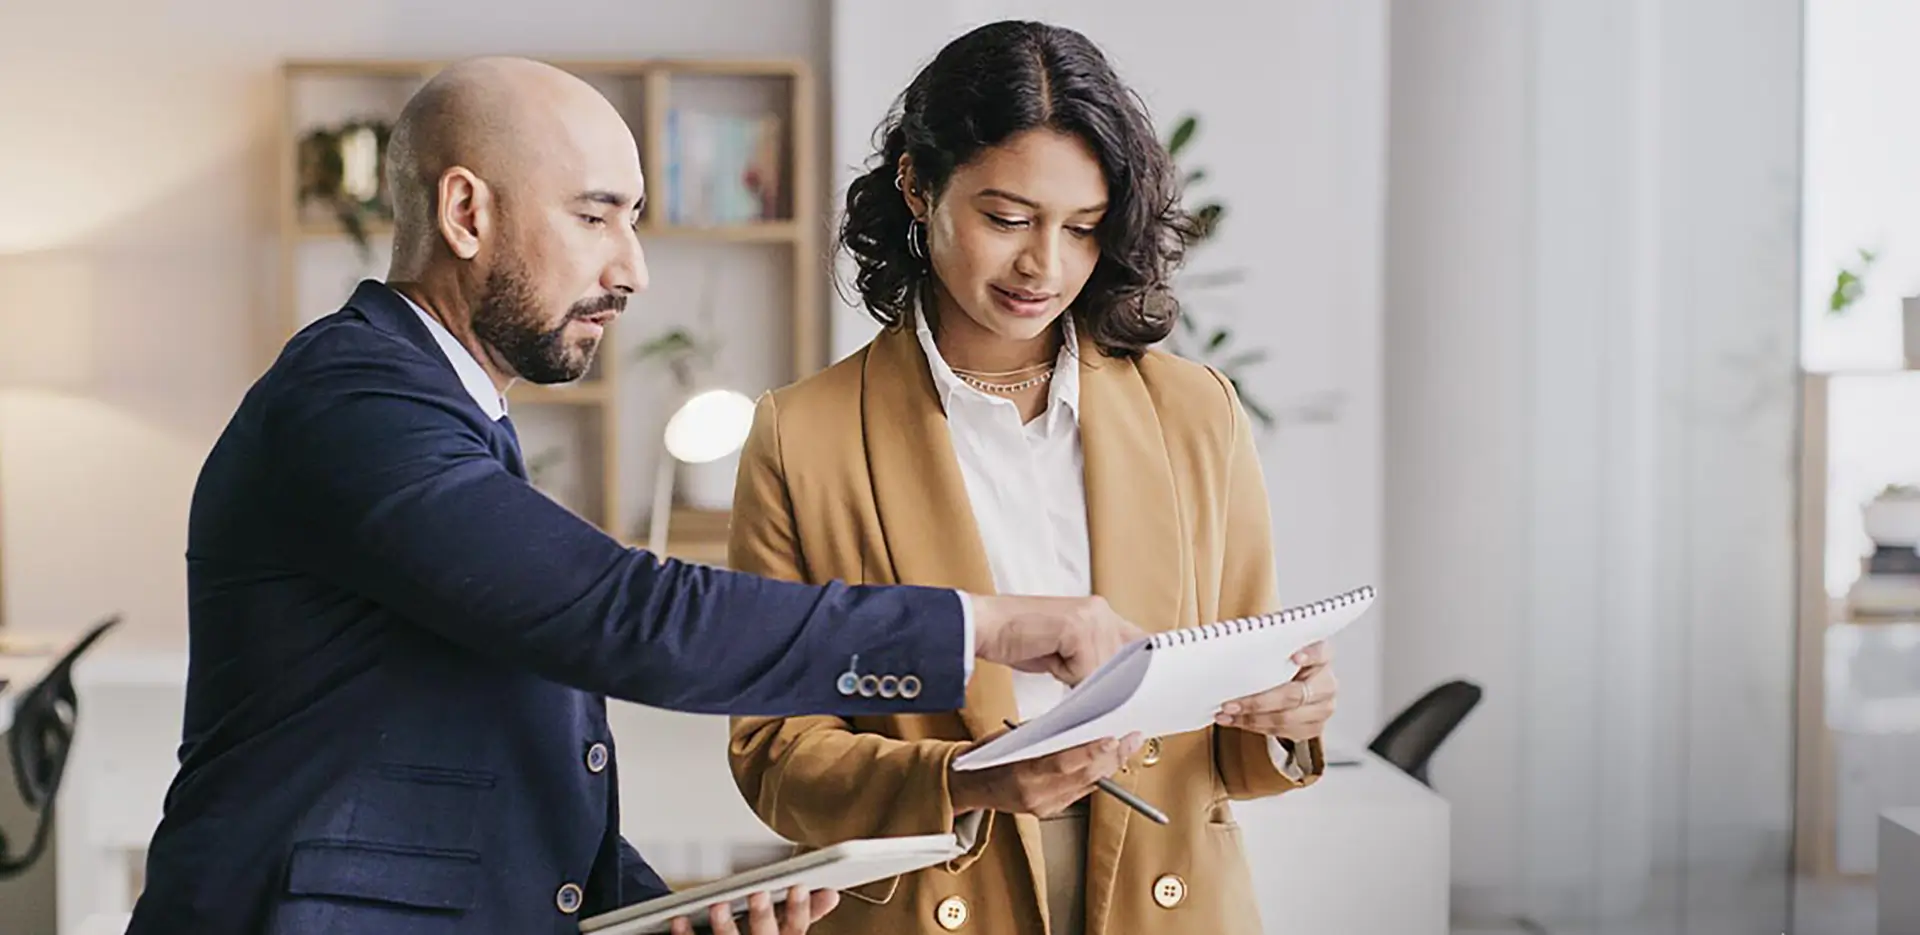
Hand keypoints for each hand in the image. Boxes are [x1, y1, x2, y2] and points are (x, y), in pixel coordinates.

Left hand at [668, 887, 840, 934]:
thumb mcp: (784, 932)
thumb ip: (805, 914)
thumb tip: (831, 894)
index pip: (796, 932)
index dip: (799, 911)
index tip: (798, 887)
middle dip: (762, 918)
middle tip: (759, 893)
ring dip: (725, 927)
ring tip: (718, 905)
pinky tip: (679, 920)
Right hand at [948, 732, 1143, 816]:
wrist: (969, 786)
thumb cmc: (986, 757)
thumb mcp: (1011, 737)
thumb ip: (1044, 734)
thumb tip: (1079, 725)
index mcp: (1021, 773)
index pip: (1063, 763)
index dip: (1092, 752)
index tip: (1113, 738)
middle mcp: (1035, 795)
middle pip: (1084, 777)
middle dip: (1113, 756)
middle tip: (1132, 738)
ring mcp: (1043, 806)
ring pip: (1087, 786)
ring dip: (1109, 766)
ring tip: (1126, 747)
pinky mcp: (1048, 812)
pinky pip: (1079, 792)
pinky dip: (1094, 776)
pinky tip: (1105, 763)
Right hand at [967, 594, 1144, 684]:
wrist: (985, 626)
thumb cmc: (1021, 641)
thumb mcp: (1067, 651)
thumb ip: (1094, 658)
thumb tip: (1119, 688)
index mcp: (1101, 612)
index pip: (1138, 644)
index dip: (1137, 670)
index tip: (1135, 691)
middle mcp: (1101, 610)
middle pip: (1123, 666)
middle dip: (1103, 681)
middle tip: (1072, 673)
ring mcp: (1091, 616)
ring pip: (1104, 672)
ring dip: (1080, 678)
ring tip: (1055, 660)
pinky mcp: (1078, 627)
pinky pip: (1086, 671)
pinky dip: (1067, 676)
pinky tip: (1049, 658)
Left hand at [1213, 640, 1336, 741]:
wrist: (1295, 681)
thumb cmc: (1283, 662)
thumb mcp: (1279, 648)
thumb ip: (1269, 645)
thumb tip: (1240, 642)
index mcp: (1322, 656)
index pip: (1320, 653)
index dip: (1309, 655)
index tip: (1294, 657)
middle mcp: (1326, 683)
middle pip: (1294, 695)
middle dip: (1258, 702)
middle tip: (1231, 703)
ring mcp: (1323, 708)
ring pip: (1286, 719)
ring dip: (1251, 719)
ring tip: (1227, 714)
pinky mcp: (1314, 727)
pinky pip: (1283, 732)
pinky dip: (1256, 727)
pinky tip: (1237, 720)